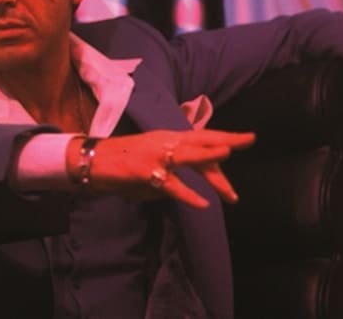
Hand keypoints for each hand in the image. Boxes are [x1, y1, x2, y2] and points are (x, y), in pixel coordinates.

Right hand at [85, 129, 254, 208]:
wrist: (94, 160)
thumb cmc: (124, 162)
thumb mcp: (154, 163)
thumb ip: (175, 174)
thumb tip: (193, 188)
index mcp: (170, 138)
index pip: (202, 138)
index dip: (225, 139)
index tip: (247, 140)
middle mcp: (166, 142)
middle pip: (201, 140)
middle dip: (226, 140)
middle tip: (249, 140)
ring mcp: (156, 156)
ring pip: (186, 154)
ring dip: (207, 153)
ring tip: (228, 153)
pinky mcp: (145, 172)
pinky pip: (170, 185)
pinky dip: (187, 194)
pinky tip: (202, 203)